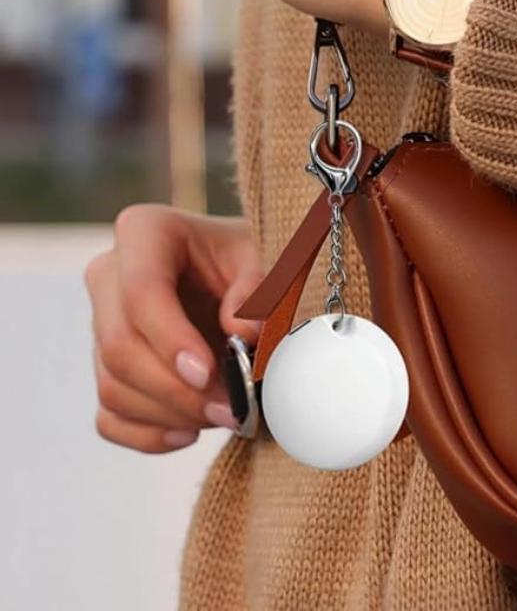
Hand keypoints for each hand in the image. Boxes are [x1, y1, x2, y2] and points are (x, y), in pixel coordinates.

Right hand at [84, 206, 262, 453]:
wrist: (234, 276)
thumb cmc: (247, 261)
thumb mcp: (264, 258)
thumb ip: (257, 290)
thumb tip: (241, 333)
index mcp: (145, 232)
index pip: (140, 291)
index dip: (170, 338)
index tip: (207, 374)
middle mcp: (110, 275)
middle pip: (119, 346)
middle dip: (177, 390)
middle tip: (231, 409)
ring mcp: (101, 323)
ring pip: (114, 385)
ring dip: (171, 414)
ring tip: (226, 416)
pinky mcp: (106, 367)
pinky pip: (109, 416)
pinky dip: (148, 435)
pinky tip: (189, 433)